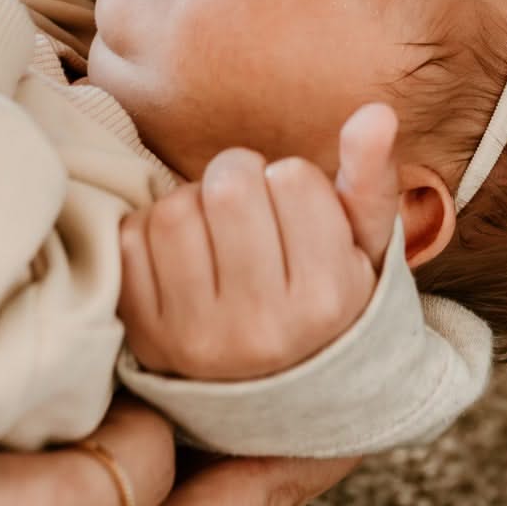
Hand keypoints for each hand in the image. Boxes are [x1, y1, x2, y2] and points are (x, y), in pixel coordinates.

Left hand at [118, 104, 402, 379]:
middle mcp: (263, 327)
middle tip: (248, 209)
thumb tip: (376, 113)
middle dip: (237, 178)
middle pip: (229, 185)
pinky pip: (131, 241)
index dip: (291, 180)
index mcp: (327, 299)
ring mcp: (198, 338)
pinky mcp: (146, 337)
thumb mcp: (363, 249)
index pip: (293, 177)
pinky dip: (150, 233)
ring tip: (215, 232)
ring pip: (175, 210)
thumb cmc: (322, 298)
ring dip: (192, 203)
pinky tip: (181, 255)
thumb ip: (371, 180)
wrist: (276, 393)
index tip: (295, 213)